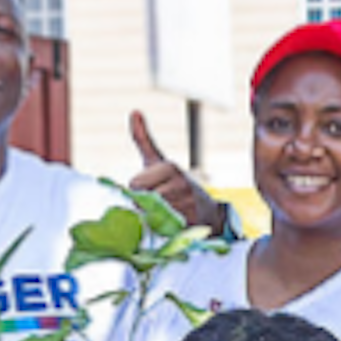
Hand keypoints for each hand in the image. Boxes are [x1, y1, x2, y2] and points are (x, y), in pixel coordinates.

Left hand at [127, 111, 224, 233]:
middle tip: (157, 203)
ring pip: (151, 215)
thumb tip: (134, 111)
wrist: (206, 211)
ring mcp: (187, 204)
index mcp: (169, 167)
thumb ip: (143, 139)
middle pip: (141, 201)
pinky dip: (164, 230)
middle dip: (144, 205)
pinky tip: (173, 223)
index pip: (135, 184)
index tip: (150, 189)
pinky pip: (164, 229)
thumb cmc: (174, 184)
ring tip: (166, 212)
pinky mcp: (191, 223)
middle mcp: (180, 183)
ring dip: (154, 218)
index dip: (138, 191)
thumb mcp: (157, 161)